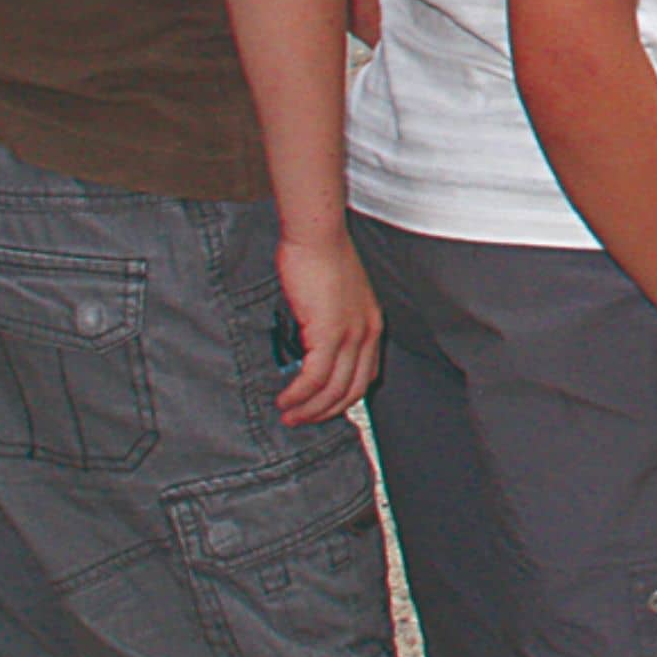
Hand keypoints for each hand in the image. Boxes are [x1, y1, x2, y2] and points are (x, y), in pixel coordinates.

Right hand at [272, 227, 385, 425]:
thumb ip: (329, 322)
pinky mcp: (330, 333)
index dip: (343, 399)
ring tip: (287, 416)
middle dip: (324, 412)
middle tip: (300, 420)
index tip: (321, 408)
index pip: (364, 376)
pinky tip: (285, 400)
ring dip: (308, 409)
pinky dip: (298, 394)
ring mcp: (351, 335)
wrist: (317, 235)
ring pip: (333, 390)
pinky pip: (315, 377)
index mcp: (371, 324)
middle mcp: (367, 333)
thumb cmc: (319, 256)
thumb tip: (308, 346)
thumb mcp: (335, 295)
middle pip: (351, 390)